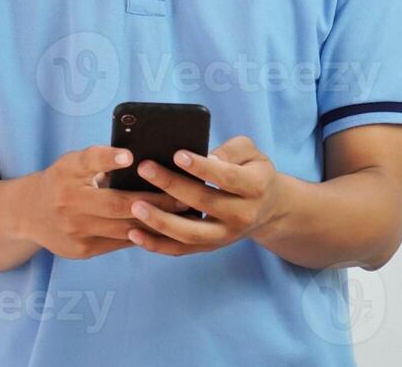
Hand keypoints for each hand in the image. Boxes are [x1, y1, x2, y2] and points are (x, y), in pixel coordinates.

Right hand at [18, 145, 193, 259]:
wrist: (28, 214)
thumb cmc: (61, 181)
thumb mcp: (72, 163)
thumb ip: (99, 160)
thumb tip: (142, 160)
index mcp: (67, 173)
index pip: (89, 161)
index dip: (108, 158)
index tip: (129, 155)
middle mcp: (68, 203)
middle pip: (116, 203)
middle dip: (154, 200)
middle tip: (183, 196)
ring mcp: (75, 231)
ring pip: (123, 228)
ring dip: (156, 222)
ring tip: (183, 215)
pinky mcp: (82, 251)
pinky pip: (120, 243)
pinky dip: (143, 236)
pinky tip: (165, 230)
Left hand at [126, 135, 281, 256]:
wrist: (267, 208)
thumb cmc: (252, 171)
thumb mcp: (251, 153)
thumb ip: (231, 150)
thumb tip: (207, 157)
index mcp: (255, 187)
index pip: (226, 177)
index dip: (202, 167)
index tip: (177, 154)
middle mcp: (242, 215)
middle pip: (204, 203)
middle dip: (172, 185)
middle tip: (144, 168)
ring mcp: (225, 235)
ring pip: (190, 234)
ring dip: (160, 221)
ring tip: (135, 205)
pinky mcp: (210, 247)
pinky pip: (181, 250)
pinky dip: (157, 245)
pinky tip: (134, 233)